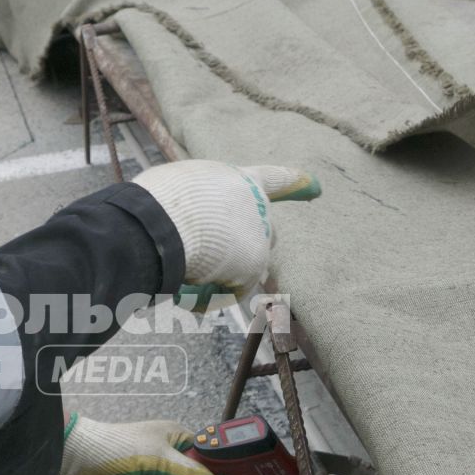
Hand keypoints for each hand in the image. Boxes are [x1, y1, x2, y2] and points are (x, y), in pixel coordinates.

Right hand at [131, 162, 320, 301]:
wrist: (162, 223)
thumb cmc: (158, 202)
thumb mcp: (177, 190)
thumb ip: (194, 203)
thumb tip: (184, 227)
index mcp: (238, 179)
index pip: (273, 178)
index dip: (294, 182)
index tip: (317, 186)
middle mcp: (257, 204)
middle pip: (264, 229)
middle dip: (243, 245)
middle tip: (209, 257)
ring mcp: (259, 235)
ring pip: (248, 262)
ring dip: (224, 272)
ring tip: (187, 274)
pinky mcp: (254, 264)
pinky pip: (235, 288)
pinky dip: (213, 296)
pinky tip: (190, 296)